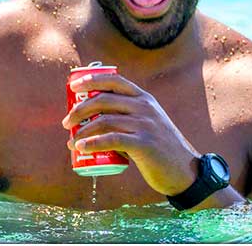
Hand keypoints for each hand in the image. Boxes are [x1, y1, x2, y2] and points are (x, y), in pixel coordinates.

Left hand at [61, 72, 199, 195]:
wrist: (185, 171)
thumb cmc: (160, 148)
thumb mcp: (149, 122)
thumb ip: (128, 115)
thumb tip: (92, 118)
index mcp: (144, 98)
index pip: (114, 80)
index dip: (91, 79)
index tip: (73, 86)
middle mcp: (144, 107)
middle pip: (103, 100)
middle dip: (79, 109)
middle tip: (66, 122)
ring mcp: (145, 125)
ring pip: (104, 121)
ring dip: (82, 131)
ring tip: (71, 142)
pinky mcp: (144, 144)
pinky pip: (112, 140)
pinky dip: (93, 144)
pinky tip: (81, 148)